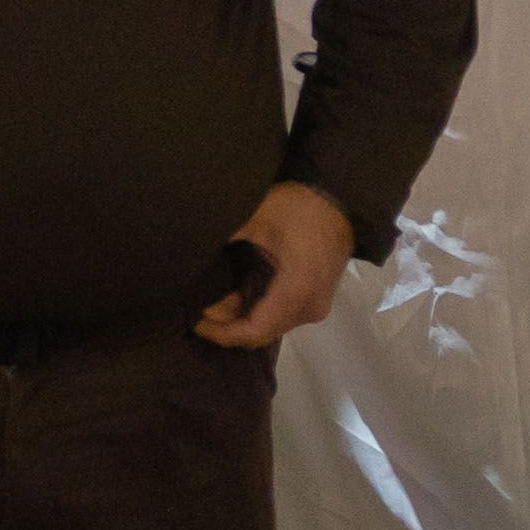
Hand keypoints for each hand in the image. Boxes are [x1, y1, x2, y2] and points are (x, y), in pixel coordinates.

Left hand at [196, 183, 355, 347]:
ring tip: (209, 302)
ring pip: (271, 325)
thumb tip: (190, 255)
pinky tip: (232, 296)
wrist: (340, 196)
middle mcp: (309, 307)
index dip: (223, 333)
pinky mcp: (315, 297)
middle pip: (262, 333)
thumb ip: (223, 243)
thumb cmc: (297, 206)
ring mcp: (315, 305)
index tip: (196, 322)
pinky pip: (281, 314)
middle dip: (228, 326)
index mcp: (296, 291)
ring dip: (241, 318)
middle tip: (196, 310)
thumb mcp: (254, 220)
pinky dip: (256, 310)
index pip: (254, 331)